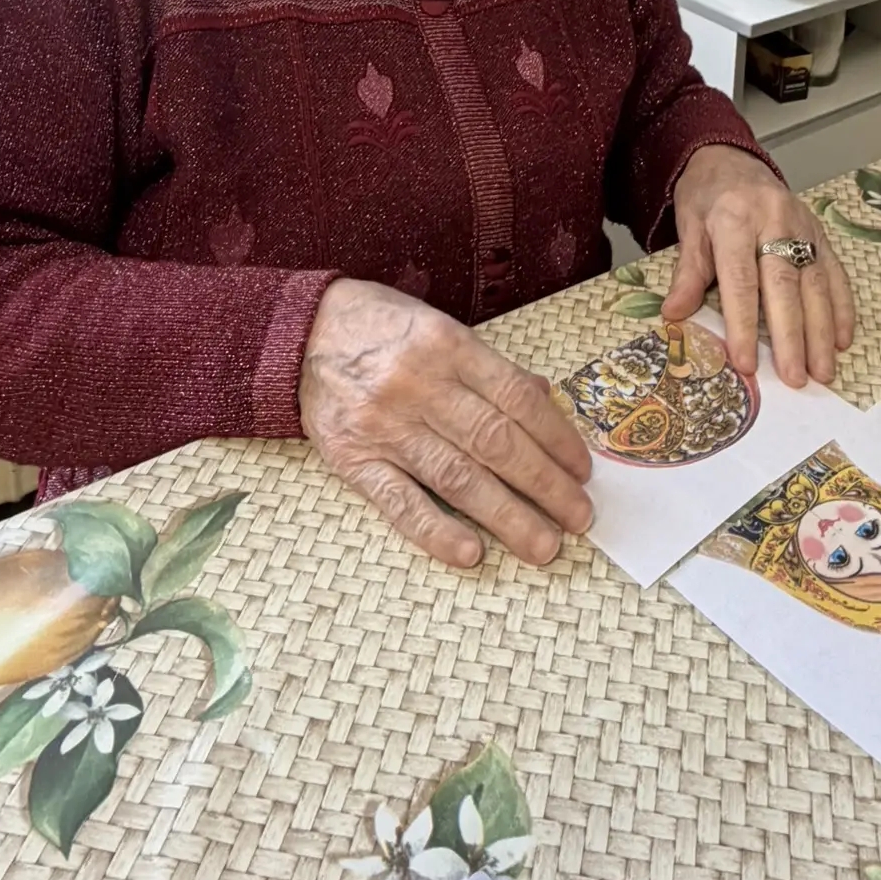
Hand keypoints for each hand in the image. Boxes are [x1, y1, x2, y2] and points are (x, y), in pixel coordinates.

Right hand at [300, 277, 592, 568]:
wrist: (298, 333)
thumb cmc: (381, 327)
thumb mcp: (439, 326)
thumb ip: (489, 366)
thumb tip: (543, 397)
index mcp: (447, 346)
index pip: (515, 399)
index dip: (556, 437)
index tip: (582, 469)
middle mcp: (419, 386)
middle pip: (495, 442)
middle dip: (545, 485)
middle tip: (579, 518)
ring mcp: (385, 426)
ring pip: (457, 477)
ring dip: (507, 516)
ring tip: (544, 546)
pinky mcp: (353, 459)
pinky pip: (399, 502)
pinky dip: (436, 530)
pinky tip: (471, 553)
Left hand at [664, 145, 854, 387]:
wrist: (729, 158)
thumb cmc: (705, 198)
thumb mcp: (688, 229)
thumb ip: (688, 273)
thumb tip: (674, 316)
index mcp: (734, 219)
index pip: (740, 280)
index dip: (744, 323)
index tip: (746, 363)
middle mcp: (773, 220)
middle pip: (784, 285)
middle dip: (792, 336)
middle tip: (796, 378)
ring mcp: (802, 225)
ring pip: (815, 282)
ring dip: (822, 331)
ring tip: (823, 370)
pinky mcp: (820, 231)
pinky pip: (835, 271)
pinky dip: (841, 307)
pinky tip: (843, 338)